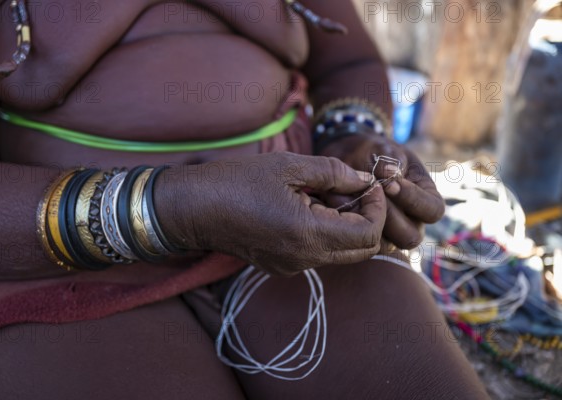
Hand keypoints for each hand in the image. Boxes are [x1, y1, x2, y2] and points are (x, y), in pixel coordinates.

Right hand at [155, 152, 385, 275]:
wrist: (193, 208)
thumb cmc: (236, 182)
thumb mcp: (288, 166)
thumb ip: (333, 173)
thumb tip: (363, 180)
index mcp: (308, 234)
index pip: (368, 234)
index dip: (377, 207)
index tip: (367, 184)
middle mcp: (304, 258)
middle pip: (361, 250)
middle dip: (367, 218)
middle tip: (352, 189)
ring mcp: (292, 266)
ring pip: (340, 252)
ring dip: (345, 224)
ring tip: (324, 193)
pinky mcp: (282, 266)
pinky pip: (318, 253)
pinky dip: (325, 231)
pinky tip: (306, 206)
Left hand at [321, 132, 444, 248]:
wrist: (349, 158)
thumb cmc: (374, 152)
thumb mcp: (384, 150)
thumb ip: (389, 160)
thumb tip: (389, 173)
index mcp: (426, 198)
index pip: (433, 211)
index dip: (413, 200)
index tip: (391, 184)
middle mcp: (412, 222)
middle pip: (410, 236)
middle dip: (388, 215)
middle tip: (369, 195)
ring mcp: (390, 234)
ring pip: (385, 245)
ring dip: (368, 223)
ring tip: (353, 198)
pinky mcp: (368, 239)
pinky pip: (362, 243)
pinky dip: (351, 227)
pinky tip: (340, 206)